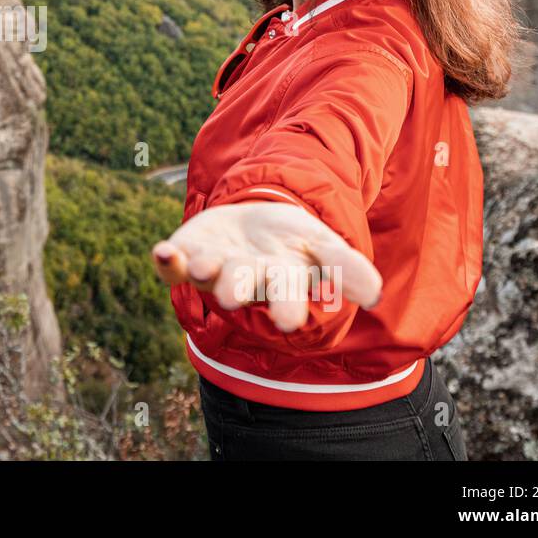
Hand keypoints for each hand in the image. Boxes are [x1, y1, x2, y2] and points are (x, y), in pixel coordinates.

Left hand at [152, 201, 381, 333]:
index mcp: (279, 283)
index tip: (286, 320)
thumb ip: (346, 267)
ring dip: (201, 272)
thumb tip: (375, 294)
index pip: (284, 299)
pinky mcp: (186, 252)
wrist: (257, 218)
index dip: (285, 308)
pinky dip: (164, 260)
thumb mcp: (324, 247)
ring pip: (204, 275)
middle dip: (235, 289)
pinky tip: (162, 252)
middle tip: (232, 295)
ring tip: (201, 267)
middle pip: (239, 287)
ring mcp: (212, 267)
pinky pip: (170, 263)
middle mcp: (242, 280)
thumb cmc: (293, 243)